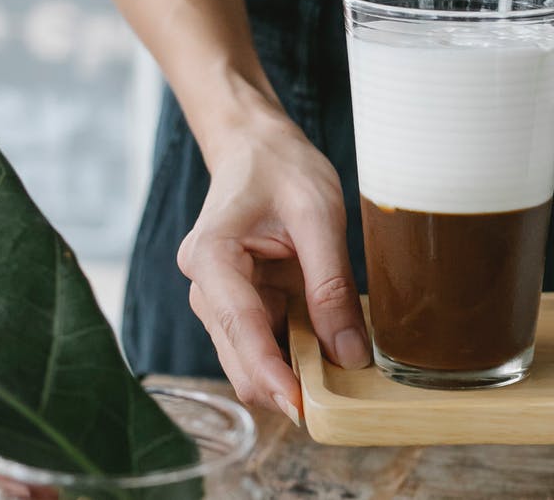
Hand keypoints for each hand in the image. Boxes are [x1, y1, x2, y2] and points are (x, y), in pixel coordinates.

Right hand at [177, 112, 369, 421]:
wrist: (259, 146)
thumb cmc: (283, 168)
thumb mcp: (320, 217)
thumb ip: (331, 285)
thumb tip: (349, 353)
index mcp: (211, 256)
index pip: (240, 327)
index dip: (272, 374)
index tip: (303, 407)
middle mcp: (204, 285)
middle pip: (238, 357)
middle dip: (283, 384)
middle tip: (336, 403)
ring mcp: (219, 298)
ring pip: (250, 358)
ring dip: (291, 372)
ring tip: (340, 378)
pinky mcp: (240, 303)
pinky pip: (265, 342)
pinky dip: (294, 354)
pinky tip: (328, 354)